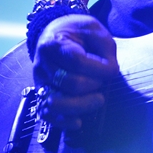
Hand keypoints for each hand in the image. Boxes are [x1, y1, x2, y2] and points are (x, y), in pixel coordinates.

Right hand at [33, 14, 119, 129]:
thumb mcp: (95, 30)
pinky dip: (63, 121)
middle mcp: (42, 64)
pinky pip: (46, 114)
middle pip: (69, 83)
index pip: (76, 61)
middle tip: (103, 81)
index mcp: (55, 43)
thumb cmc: (77, 32)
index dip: (99, 69)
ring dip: (81, 106)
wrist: (54, 33)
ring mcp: (39, 82)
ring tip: (97, 100)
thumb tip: (111, 73)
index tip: (113, 70)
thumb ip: (105, 49)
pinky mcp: (40, 95)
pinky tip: (79, 122)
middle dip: (93, 86)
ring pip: (55, 103)